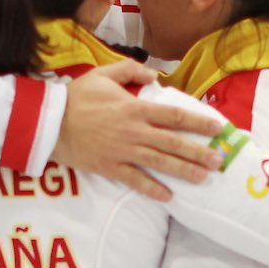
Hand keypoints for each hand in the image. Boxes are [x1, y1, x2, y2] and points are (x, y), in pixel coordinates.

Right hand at [53, 61, 222, 201]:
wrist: (50, 122)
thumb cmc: (77, 96)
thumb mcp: (103, 74)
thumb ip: (131, 71)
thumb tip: (155, 76)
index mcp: (135, 108)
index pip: (174, 115)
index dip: (197, 122)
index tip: (217, 129)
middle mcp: (134, 131)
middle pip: (172, 143)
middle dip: (198, 152)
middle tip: (219, 160)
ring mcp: (123, 152)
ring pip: (159, 163)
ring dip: (183, 171)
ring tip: (203, 177)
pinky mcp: (110, 167)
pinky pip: (135, 181)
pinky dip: (152, 190)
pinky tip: (168, 196)